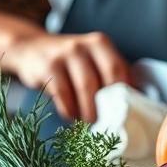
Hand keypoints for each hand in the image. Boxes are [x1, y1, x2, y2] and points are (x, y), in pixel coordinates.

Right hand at [1, 31, 129, 122]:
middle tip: (107, 123)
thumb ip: (111, 74)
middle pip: (102, 81)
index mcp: (99, 43)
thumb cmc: (70, 62)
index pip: (119, 69)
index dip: (124, 93)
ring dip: (88, 112)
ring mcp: (62, 55)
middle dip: (106, 107)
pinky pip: (63, 96)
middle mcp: (81, 46)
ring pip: (83, 89)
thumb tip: (136, 101)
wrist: (30, 49)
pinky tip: (72, 116)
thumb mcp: (92, 59)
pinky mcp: (46, 68)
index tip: (125, 111)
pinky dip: (69, 111)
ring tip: (89, 122)